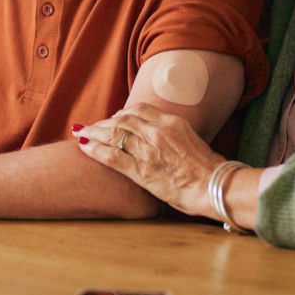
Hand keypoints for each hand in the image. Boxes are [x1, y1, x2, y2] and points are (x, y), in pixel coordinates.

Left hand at [72, 103, 222, 217]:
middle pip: (121, 120)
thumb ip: (171, 133)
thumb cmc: (206, 167)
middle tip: (92, 126)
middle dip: (103, 123)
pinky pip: (111, 156)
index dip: (122, 113)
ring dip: (94, 133)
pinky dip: (94, 149)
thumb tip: (161, 137)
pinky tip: (83, 146)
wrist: (212, 185)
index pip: (138, 109)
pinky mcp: (140, 170)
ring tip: (81, 133)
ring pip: (113, 134)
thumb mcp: (190, 139)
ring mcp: (147, 150)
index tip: (114, 118)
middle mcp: (156, 131)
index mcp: (170, 122)